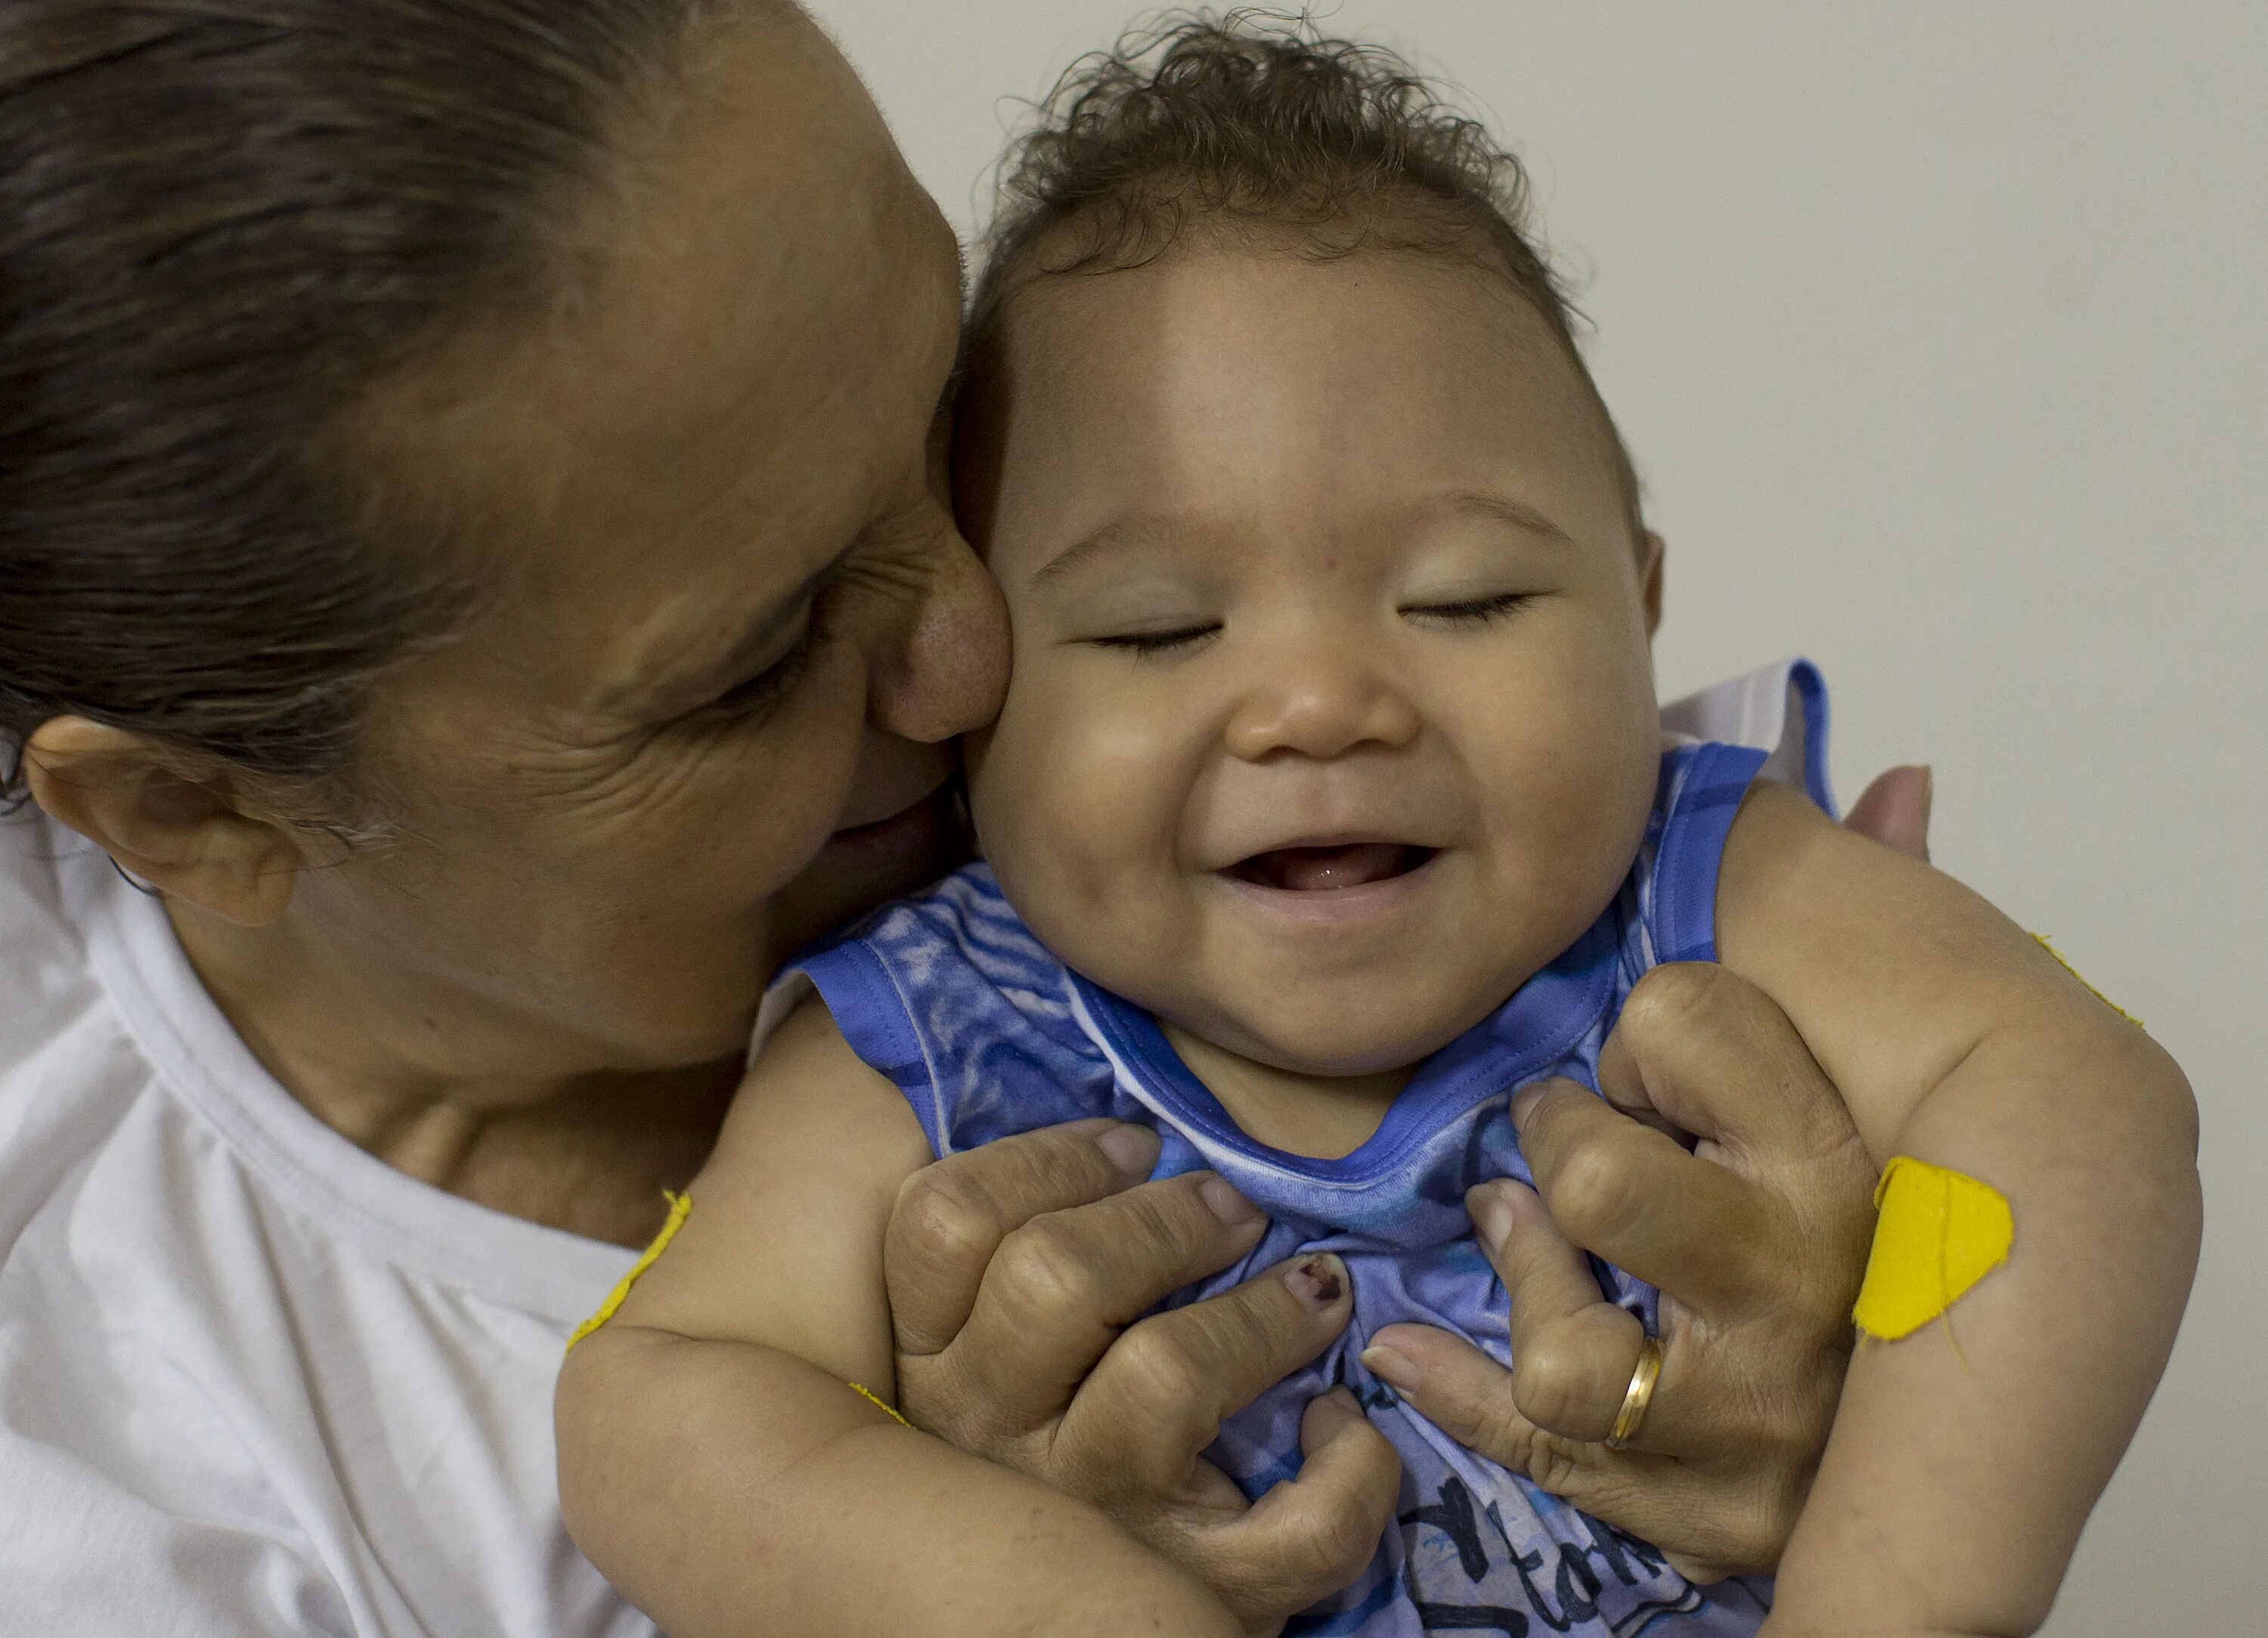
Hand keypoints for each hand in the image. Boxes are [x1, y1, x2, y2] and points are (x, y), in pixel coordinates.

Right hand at [882, 1119, 1401, 1635]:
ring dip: (1259, 1313)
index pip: (944, 1225)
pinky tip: (1345, 1421)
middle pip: (1053, 1276)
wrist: (1077, 1621)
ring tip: (1313, 1290)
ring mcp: (1092, 1525)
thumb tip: (1134, 1145)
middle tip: (1232, 1209)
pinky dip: (1350, 1469)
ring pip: (1163, 1375)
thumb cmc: (1054, 1450)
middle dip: (1164, 1218)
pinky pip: (1296, 1527)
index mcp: (930, 1369)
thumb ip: (1020, 1257)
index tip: (1133, 1148)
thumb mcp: (995, 1356)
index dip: (1047, 1158)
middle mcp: (988, 1446)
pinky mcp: (1201, 1592)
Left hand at [1355, 765, 1931, 1580]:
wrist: (1949, 1435)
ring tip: (1515, 1233)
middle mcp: (1798, 1290)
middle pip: (1603, 1181)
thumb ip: (1871, 928)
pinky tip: (1404, 1350)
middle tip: (1557, 1131)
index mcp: (1844, 1161)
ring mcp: (1747, 1414)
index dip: (1646, 1026)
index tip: (1648, 1046)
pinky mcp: (1700, 1508)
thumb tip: (1893, 783)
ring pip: (1567, 1347)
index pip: (1683, 1023)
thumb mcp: (1890, 1069)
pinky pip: (1539, 1446)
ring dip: (1522, 1280)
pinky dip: (1458, 1395)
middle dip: (1558, 1145)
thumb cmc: (1894, 1222)